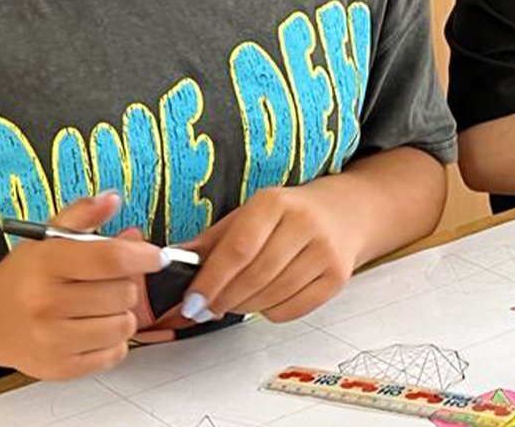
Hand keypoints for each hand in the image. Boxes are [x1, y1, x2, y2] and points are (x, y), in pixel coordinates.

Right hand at [0, 192, 165, 379]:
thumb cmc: (25, 276)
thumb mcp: (48, 237)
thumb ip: (83, 215)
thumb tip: (113, 199)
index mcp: (45, 264)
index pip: (111, 259)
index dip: (144, 255)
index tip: (156, 256)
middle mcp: (44, 304)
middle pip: (124, 293)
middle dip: (125, 284)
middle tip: (107, 282)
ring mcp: (50, 340)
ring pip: (125, 325)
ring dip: (121, 313)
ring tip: (98, 306)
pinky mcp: (59, 368)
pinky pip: (116, 353)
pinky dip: (113, 340)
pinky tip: (92, 328)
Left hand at [178, 184, 358, 324]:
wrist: (346, 212)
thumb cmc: (287, 215)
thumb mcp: (248, 215)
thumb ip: (211, 241)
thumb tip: (168, 263)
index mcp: (275, 202)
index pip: (238, 248)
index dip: (211, 280)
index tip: (191, 302)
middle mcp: (304, 223)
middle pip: (255, 276)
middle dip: (223, 300)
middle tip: (204, 310)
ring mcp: (325, 251)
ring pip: (273, 295)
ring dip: (244, 307)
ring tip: (232, 303)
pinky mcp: (338, 276)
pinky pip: (294, 309)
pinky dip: (270, 312)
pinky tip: (263, 301)